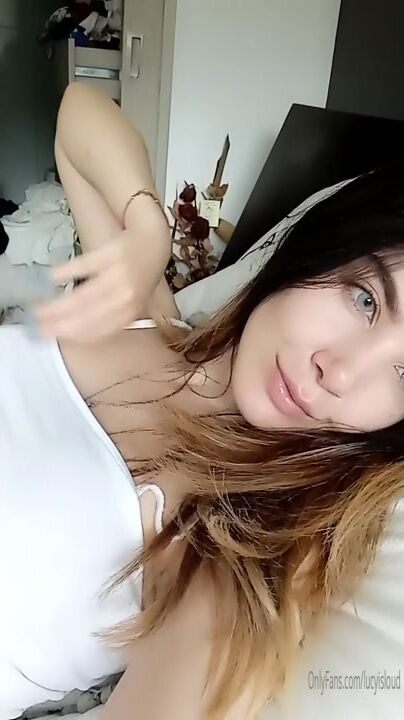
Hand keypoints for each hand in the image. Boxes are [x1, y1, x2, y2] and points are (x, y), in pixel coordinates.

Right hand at [34, 227, 170, 341]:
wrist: (153, 243)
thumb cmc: (137, 276)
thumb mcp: (128, 302)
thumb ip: (107, 317)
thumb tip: (71, 331)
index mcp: (129, 313)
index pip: (97, 330)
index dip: (70, 335)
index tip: (48, 337)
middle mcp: (126, 297)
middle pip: (88, 316)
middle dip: (59, 323)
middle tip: (36, 324)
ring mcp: (120, 275)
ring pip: (85, 296)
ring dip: (58, 304)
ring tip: (38, 307)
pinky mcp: (113, 253)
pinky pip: (87, 265)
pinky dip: (68, 272)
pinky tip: (52, 277)